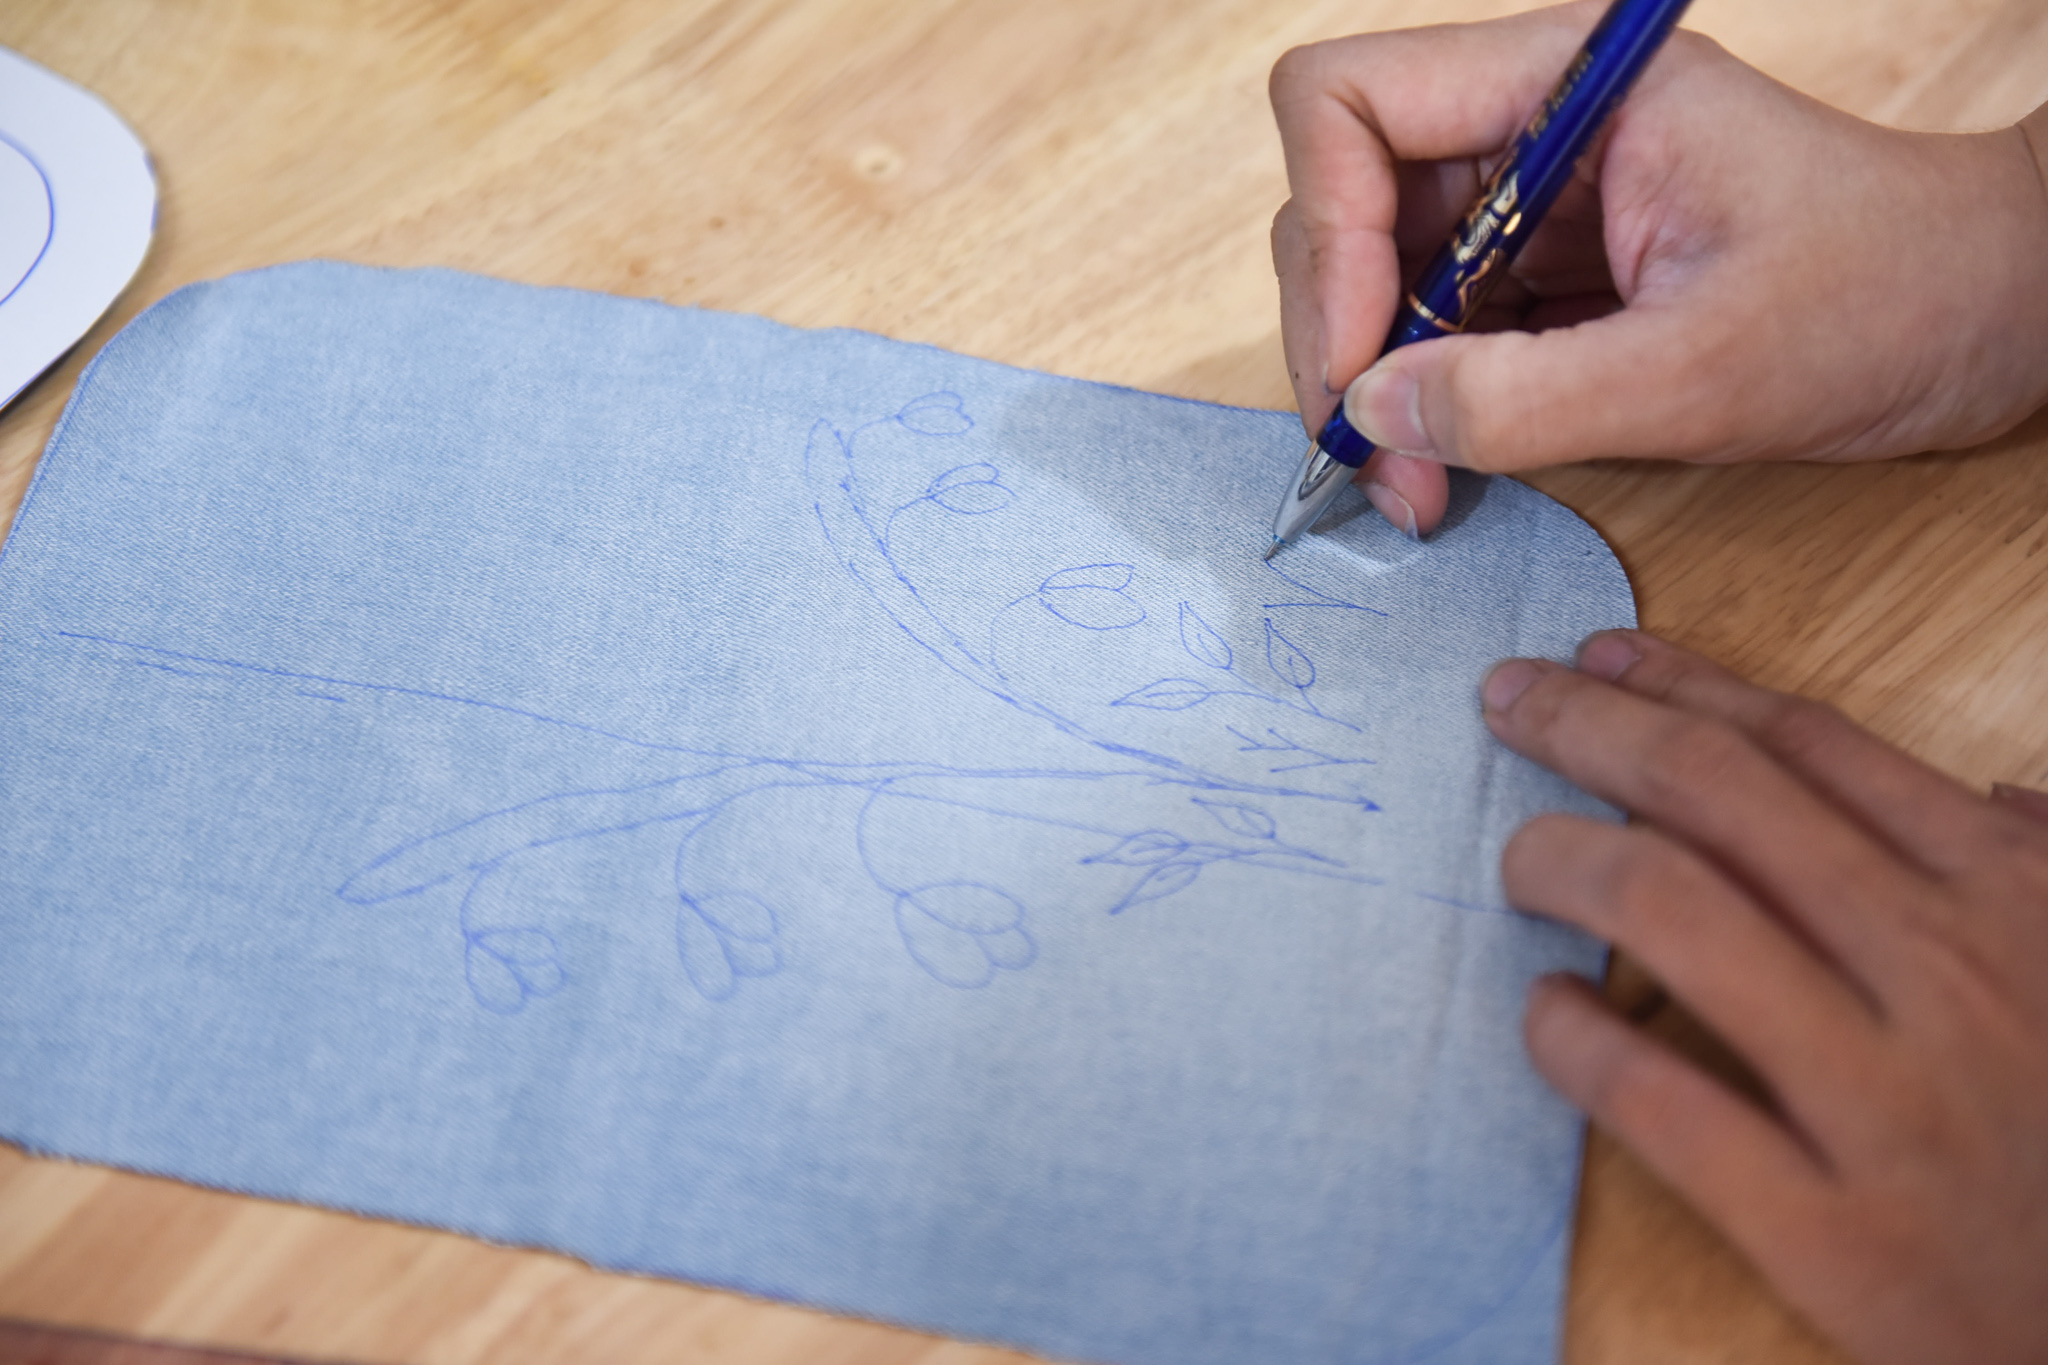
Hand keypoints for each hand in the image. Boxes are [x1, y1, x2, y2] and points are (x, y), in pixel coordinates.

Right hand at [1269, 3, 2047, 534]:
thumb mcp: (1703, 369)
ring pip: (1371, 275)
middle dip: (1340, 335)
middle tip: (1372, 464)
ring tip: (1411, 487)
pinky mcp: (1539, 272)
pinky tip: (1440, 470)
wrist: (1986, 317)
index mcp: (1563, 86)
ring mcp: (1526, 200)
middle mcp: (1525, 126)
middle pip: (1337, 199)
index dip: (1329, 235)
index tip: (1364, 366)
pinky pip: (1429, 327)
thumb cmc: (1886, 299)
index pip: (1347, 104)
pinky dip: (1416, 404)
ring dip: (1370, 387)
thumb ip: (1524, 398)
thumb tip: (1373, 417)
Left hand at [1481, 630, 2047, 1364]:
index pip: (1810, 747)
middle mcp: (1946, 972)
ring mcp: (1884, 1100)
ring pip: (1673, 910)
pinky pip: (1658, 1098)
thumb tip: (1983, 800)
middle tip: (1506, 699)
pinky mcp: (1831, 1228)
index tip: (1598, 657)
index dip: (1685, 685)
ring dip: (1567, 856)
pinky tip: (1546, 1010)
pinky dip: (1576, 1037)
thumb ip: (2044, 874)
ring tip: (1519, 855)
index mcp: (2011, 898)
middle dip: (1593, 725)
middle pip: (1720, 794)